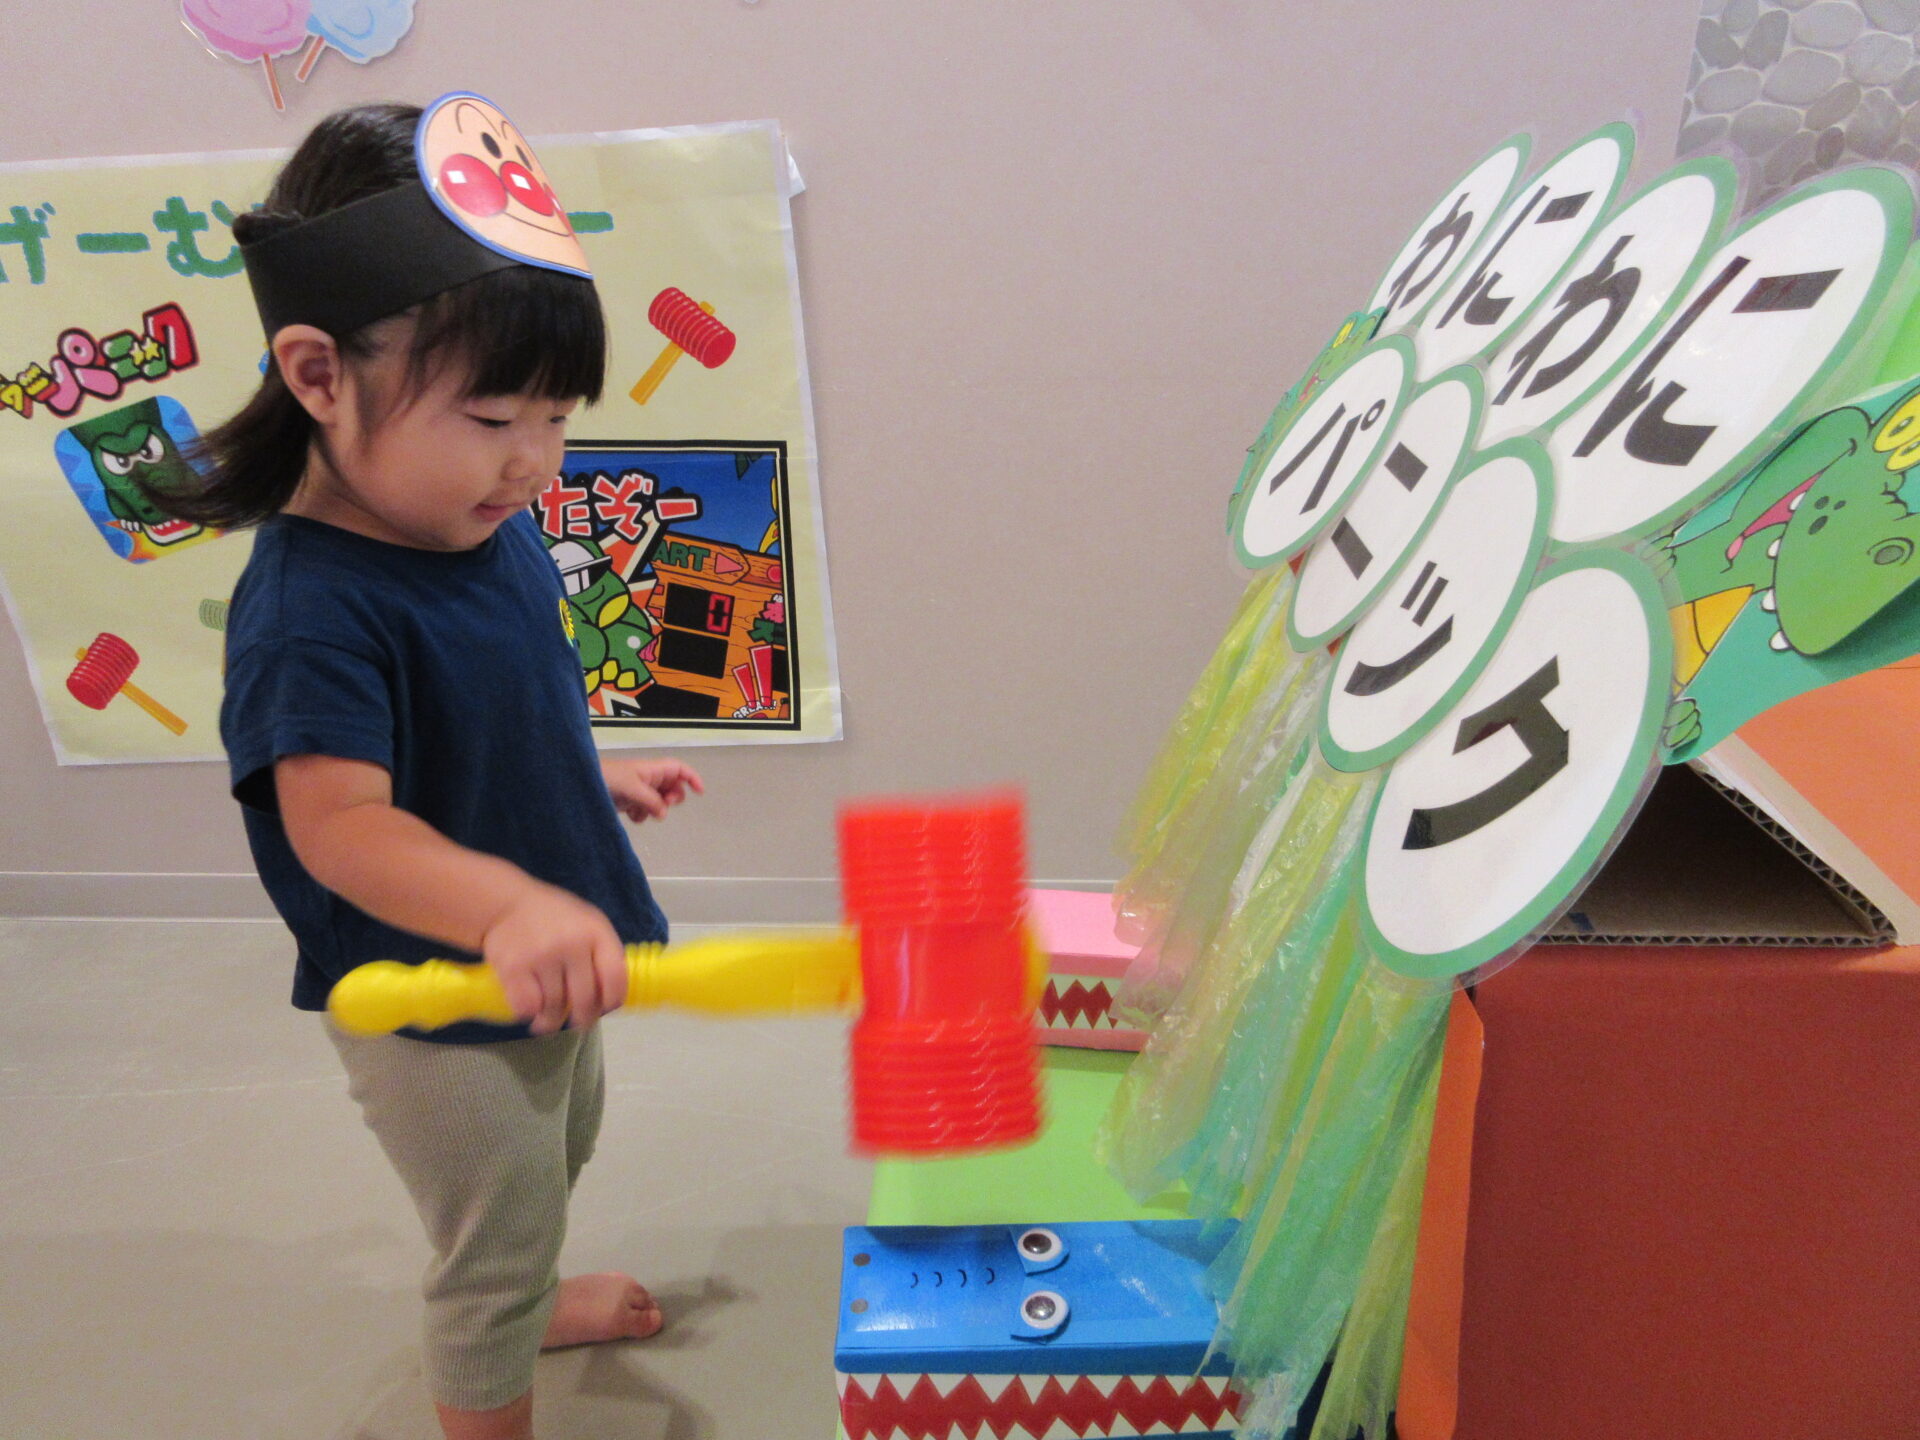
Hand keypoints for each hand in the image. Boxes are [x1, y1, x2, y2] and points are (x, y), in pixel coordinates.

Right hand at [481, 883, 627, 1033]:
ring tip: (547, 1020)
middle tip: (577, 1023)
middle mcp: (572, 944)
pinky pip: (527, 1007)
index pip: (616, 978)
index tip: (604, 1008)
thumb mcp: (587, 924)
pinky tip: (528, 1010)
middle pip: (585, 1000)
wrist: (505, 904)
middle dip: (583, 1019)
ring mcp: (542, 955)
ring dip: (551, 1021)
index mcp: (596, 932)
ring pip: (555, 1007)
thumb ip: (602, 955)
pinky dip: (527, 1013)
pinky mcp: (513, 967)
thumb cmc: (552, 919)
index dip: (612, 1000)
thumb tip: (612, 998)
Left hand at [602, 757, 704, 822]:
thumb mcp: (632, 788)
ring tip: (641, 812)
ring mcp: (637, 790)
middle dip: (670, 799)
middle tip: (662, 806)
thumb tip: (663, 813)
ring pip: (658, 801)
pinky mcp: (628, 801)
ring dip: (654, 809)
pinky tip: (631, 816)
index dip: (691, 778)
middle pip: (671, 787)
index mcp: (652, 769)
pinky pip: (643, 809)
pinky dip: (641, 815)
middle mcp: (647, 778)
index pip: (679, 769)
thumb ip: (651, 801)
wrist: (580, 782)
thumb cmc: (607, 778)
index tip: (699, 793)